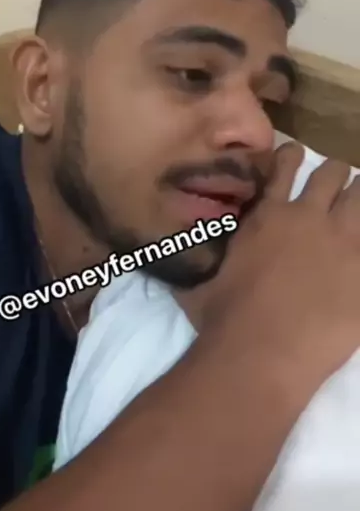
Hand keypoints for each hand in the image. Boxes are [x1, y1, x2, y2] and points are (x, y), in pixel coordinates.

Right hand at [202, 143, 359, 387]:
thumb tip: (168, 248)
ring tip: (357, 207)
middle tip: (335, 188)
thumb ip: (196, 256)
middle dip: (336, 176)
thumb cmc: (221, 319)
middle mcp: (307, 217)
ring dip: (359, 198)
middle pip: (333, 174)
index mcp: (267, 215)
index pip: (284, 167)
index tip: (296, 156)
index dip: (292, 157)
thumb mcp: (199, 278)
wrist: (258, 354)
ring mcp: (343, 243)